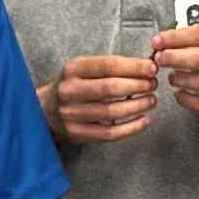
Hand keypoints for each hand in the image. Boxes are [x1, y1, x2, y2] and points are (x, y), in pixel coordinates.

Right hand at [41, 56, 159, 144]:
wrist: (46, 109)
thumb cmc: (75, 86)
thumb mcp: (84, 69)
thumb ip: (111, 67)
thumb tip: (147, 66)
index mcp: (73, 69)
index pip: (108, 65)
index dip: (134, 66)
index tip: (152, 68)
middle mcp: (69, 90)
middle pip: (111, 88)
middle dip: (138, 86)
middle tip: (153, 84)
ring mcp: (71, 114)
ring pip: (112, 112)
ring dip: (138, 106)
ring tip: (151, 100)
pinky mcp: (77, 133)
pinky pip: (110, 133)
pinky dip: (131, 128)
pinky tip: (145, 120)